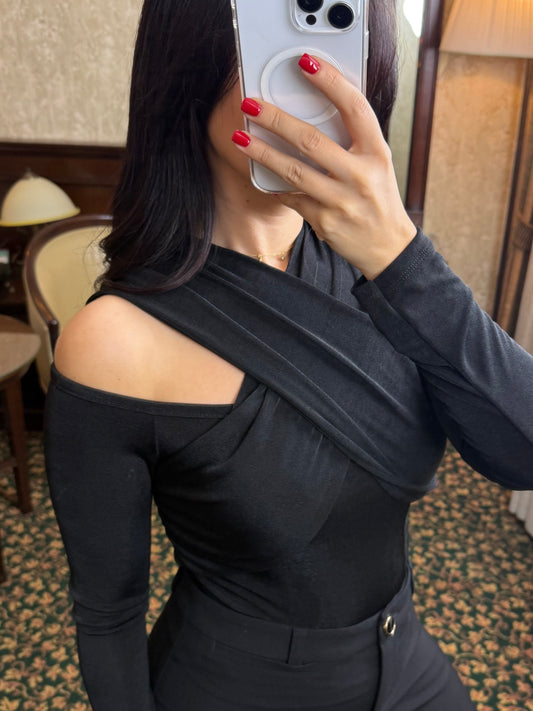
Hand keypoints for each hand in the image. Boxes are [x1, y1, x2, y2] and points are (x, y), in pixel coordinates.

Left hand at [232, 54, 416, 279]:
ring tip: (240, 137)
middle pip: (311, 140)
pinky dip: (276, 186)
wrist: (387, 246)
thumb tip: (316, 110)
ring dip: (262, 152)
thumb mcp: (376, 164)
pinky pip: (292, 198)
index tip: (306, 63)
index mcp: (376, 152)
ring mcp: (341, 200)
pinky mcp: (325, 220)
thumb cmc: (378, 198)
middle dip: (276, 119)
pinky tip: (261, 175)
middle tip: (251, 104)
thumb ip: (354, 140)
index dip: (330, 82)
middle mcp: (360, 174)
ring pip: (293, 171)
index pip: (354, 108)